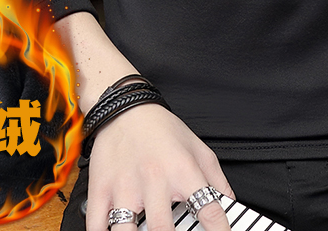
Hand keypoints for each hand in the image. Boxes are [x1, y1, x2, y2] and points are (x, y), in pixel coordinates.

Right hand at [84, 104, 234, 230]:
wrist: (125, 109)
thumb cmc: (163, 130)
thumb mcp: (198, 149)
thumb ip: (217, 181)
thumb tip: (230, 205)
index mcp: (182, 170)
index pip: (208, 209)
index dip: (220, 230)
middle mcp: (154, 179)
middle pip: (162, 228)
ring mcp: (125, 187)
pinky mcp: (101, 190)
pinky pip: (97, 226)